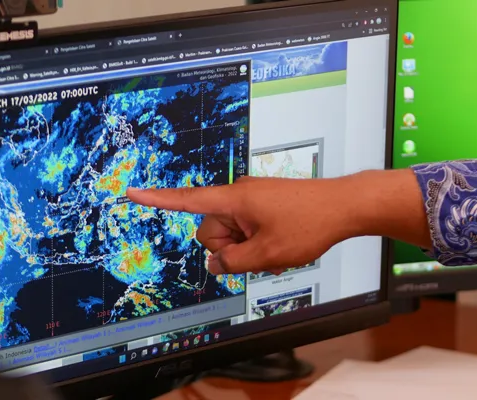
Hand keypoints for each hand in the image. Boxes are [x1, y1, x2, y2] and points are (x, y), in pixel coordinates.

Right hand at [126, 169, 430, 274]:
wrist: (344, 207)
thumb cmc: (310, 223)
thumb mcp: (267, 255)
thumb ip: (233, 262)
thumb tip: (216, 263)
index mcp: (234, 200)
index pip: (187, 200)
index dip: (158, 200)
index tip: (133, 193)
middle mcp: (239, 194)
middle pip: (212, 230)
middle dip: (229, 246)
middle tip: (260, 249)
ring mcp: (252, 199)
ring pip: (231, 232)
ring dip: (246, 245)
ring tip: (275, 245)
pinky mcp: (263, 204)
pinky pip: (246, 226)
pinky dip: (256, 240)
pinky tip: (279, 242)